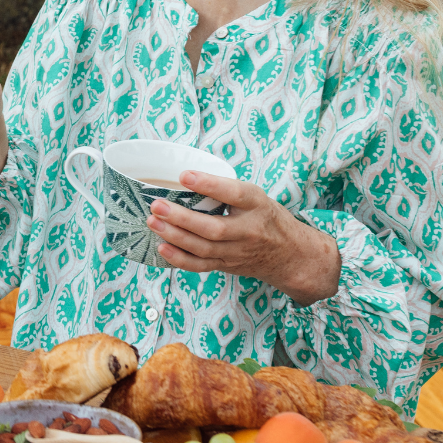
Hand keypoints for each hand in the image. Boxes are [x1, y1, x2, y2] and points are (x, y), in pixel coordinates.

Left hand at [147, 170, 340, 304]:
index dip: (209, 185)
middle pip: (213, 228)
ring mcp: (237, 252)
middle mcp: (248, 230)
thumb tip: (183, 177)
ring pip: (203, 249)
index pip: (234, 194)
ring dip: (174, 236)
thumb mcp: (255, 197)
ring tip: (152, 222)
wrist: (290, 254)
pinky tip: (161, 247)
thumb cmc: (265, 217)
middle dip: (181, 218)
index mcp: (256, 205)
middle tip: (156, 205)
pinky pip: (201, 266)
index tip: (183, 175)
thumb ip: (226, 189)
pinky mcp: (227, 266)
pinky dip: (179, 259)